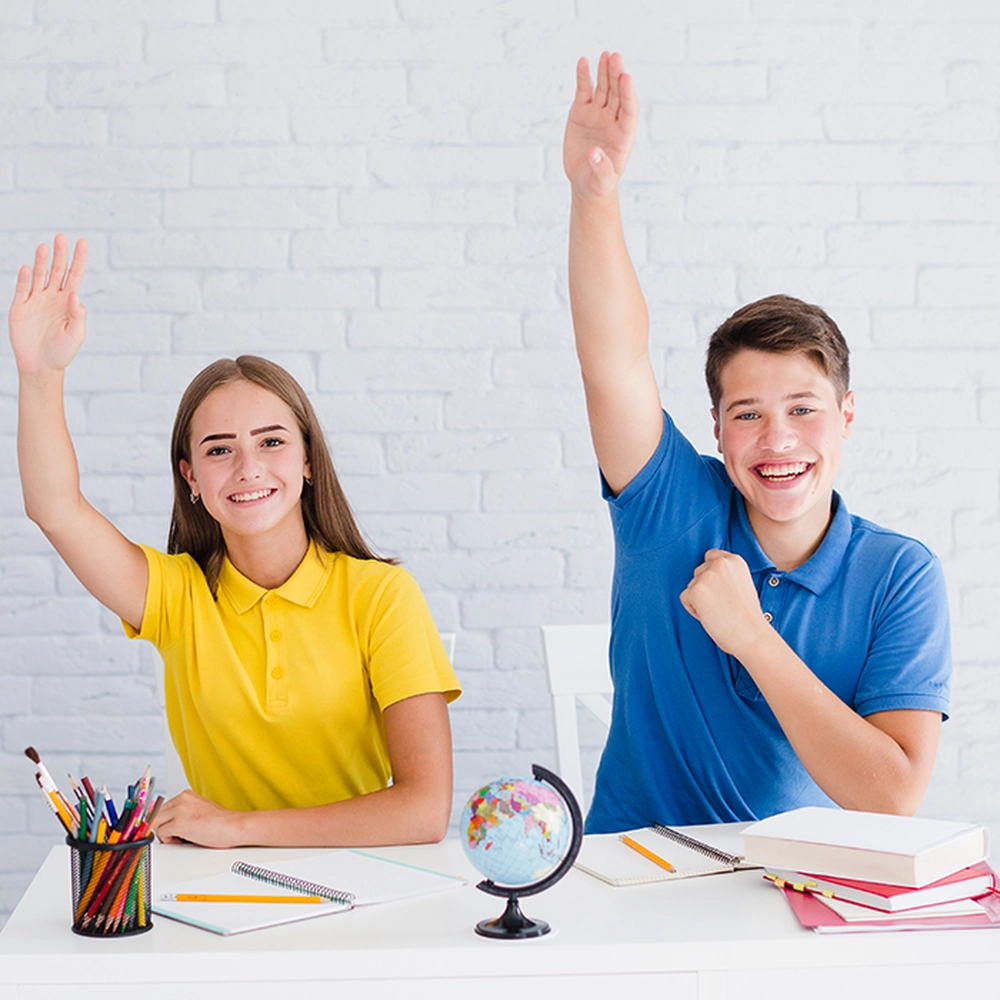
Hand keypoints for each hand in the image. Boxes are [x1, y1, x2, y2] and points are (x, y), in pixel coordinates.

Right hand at [8, 234, 87, 376]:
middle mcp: (52, 297)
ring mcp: (36, 301)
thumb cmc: (62, 352)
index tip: (82, 242)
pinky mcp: (20, 307)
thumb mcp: (75, 335)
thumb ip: (77, 315)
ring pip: (39, 276)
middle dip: (60, 254)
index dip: (79, 260)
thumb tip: (74, 293)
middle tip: (61, 237)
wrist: (40, 366)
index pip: (75, 276)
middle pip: (57, 271)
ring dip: (42, 261)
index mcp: (68, 302)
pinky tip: (27, 268)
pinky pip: (22, 289)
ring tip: (44, 247)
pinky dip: (24, 279)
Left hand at [152, 789, 245, 848]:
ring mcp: (179, 810)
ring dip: (166, 834)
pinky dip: (169, 841)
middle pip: (156, 815)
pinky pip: (161, 833)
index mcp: (186, 795)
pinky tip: (184, 840)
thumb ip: (183, 812)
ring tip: (183, 837)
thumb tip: (168, 823)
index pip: (162, 808)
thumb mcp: (199, 810)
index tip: (169, 829)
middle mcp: (181, 799)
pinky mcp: (179, 823)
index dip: (165, 821)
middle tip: (178, 835)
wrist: (233, 826)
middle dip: (163, 827)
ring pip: (156, 824)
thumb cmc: (221, 823)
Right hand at [563, 51, 638, 199]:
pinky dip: (583, 77)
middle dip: (616, 76)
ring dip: (604, 72)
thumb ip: (601, 168)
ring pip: (603, 89)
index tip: (625, 78)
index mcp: (623, 135)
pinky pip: (584, 92)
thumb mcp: (601, 182)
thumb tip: (594, 153)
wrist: (585, 182)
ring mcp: (597, 114)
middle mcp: (613, 120)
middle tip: (615, 58)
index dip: (628, 94)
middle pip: (617, 94)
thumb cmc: (598, 183)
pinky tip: (583, 62)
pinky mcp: (581, 112)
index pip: (629, 110)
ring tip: (605, 55)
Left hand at [679, 550, 770, 657]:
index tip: (718, 589)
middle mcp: (720, 564)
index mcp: (734, 560)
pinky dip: (693, 610)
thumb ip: (726, 575)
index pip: (711, 556)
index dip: (711, 573)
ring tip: (718, 611)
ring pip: (691, 586)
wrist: (751, 635)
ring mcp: (707, 576)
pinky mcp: (696, 591)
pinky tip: (710, 616)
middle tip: (721, 605)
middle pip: (698, 572)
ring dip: (699, 600)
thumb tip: (708, 576)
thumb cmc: (748, 616)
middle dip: (704, 588)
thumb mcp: (742, 583)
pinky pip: (685, 599)